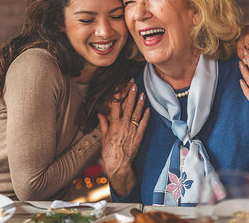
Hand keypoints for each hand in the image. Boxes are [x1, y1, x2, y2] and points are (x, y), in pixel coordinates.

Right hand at [98, 80, 149, 196]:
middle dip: (131, 95)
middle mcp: (123, 126)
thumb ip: (104, 123)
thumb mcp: (104, 137)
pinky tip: (148, 108)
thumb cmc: (109, 152)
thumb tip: (100, 113)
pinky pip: (144, 124)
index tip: (120, 87)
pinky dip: (146, 116)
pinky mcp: (139, 136)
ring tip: (142, 93)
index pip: (116, 106)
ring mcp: (132, 130)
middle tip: (133, 85)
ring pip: (137, 113)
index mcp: (114, 125)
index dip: (118, 95)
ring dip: (140, 102)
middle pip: (128, 107)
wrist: (118, 164)